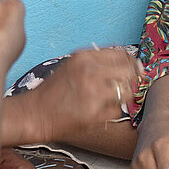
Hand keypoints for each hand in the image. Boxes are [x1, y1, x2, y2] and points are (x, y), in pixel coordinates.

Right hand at [20, 48, 144, 137]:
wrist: (34, 114)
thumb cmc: (53, 91)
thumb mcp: (72, 66)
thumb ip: (97, 61)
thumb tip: (130, 62)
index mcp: (84, 57)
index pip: (121, 54)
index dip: (131, 62)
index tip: (135, 68)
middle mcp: (90, 72)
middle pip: (129, 71)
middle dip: (132, 78)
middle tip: (129, 85)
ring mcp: (94, 93)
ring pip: (127, 92)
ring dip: (124, 96)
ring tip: (112, 99)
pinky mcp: (95, 114)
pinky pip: (117, 111)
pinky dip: (112, 111)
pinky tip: (99, 111)